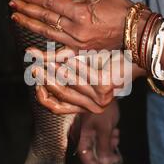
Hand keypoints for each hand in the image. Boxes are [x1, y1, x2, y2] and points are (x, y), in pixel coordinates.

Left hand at [9, 0, 132, 51]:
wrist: (136, 32)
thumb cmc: (121, 9)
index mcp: (80, 12)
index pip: (50, 2)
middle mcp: (76, 29)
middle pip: (45, 17)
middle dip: (26, 9)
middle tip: (12, 4)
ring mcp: (78, 43)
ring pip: (47, 34)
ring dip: (30, 25)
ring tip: (16, 18)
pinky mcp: (82, 52)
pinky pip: (59, 52)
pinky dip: (44, 50)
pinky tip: (30, 48)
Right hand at [28, 46, 144, 113]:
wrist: (133, 55)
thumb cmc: (105, 60)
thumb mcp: (76, 63)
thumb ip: (55, 63)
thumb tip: (30, 56)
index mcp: (86, 105)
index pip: (57, 107)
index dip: (43, 96)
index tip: (34, 81)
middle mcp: (94, 106)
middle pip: (62, 96)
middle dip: (46, 81)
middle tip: (34, 68)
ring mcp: (101, 98)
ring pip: (71, 85)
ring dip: (57, 72)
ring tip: (46, 60)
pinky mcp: (106, 86)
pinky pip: (84, 75)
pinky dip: (75, 65)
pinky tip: (68, 56)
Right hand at [73, 101, 120, 163]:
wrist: (106, 89)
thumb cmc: (103, 109)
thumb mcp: (105, 129)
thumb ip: (104, 147)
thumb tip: (104, 163)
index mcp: (82, 136)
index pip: (86, 157)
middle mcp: (83, 134)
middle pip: (94, 152)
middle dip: (106, 154)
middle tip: (117, 155)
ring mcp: (89, 129)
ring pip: (99, 144)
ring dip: (109, 143)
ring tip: (116, 135)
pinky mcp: (95, 125)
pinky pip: (101, 137)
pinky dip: (109, 137)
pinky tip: (115, 130)